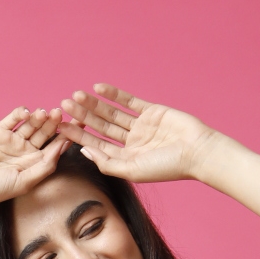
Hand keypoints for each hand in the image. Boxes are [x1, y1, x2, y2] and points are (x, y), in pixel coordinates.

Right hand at [0, 107, 67, 214]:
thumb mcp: (24, 182)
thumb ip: (45, 166)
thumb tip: (64, 148)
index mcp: (34, 165)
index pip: (54, 148)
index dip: (66, 137)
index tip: (80, 126)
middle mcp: (25, 151)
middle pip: (44, 133)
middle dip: (53, 123)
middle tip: (60, 113)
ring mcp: (12, 140)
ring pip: (30, 124)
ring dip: (39, 117)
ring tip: (43, 113)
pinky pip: (13, 118)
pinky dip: (20, 112)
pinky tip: (26, 112)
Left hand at [58, 85, 216, 183]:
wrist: (197, 151)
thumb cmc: (167, 166)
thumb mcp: (132, 170)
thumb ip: (107, 163)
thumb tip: (85, 152)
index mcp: (126, 160)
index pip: (97, 146)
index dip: (79, 136)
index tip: (62, 128)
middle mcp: (131, 143)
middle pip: (101, 128)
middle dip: (83, 117)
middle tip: (64, 106)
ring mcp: (141, 126)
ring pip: (112, 113)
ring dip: (94, 104)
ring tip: (76, 95)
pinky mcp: (151, 111)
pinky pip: (129, 101)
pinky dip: (114, 94)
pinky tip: (98, 88)